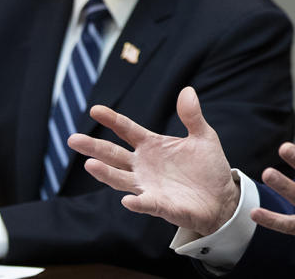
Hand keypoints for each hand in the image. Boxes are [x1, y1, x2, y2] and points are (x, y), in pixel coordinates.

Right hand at [69, 86, 239, 235]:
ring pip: (121, 179)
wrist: (221, 198)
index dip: (111, 119)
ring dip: (106, 173)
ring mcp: (148, 186)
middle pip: (113, 155)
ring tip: (90, 165)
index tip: (95, 110)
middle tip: (72, 139)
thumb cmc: (207, 167)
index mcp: (152, 146)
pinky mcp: (160, 205)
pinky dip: (137, 203)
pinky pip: (145, 204)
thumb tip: (187, 90)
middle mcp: (143, 166)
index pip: (126, 130)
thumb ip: (192, 116)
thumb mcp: (203, 137)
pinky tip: (128, 201)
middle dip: (94, 147)